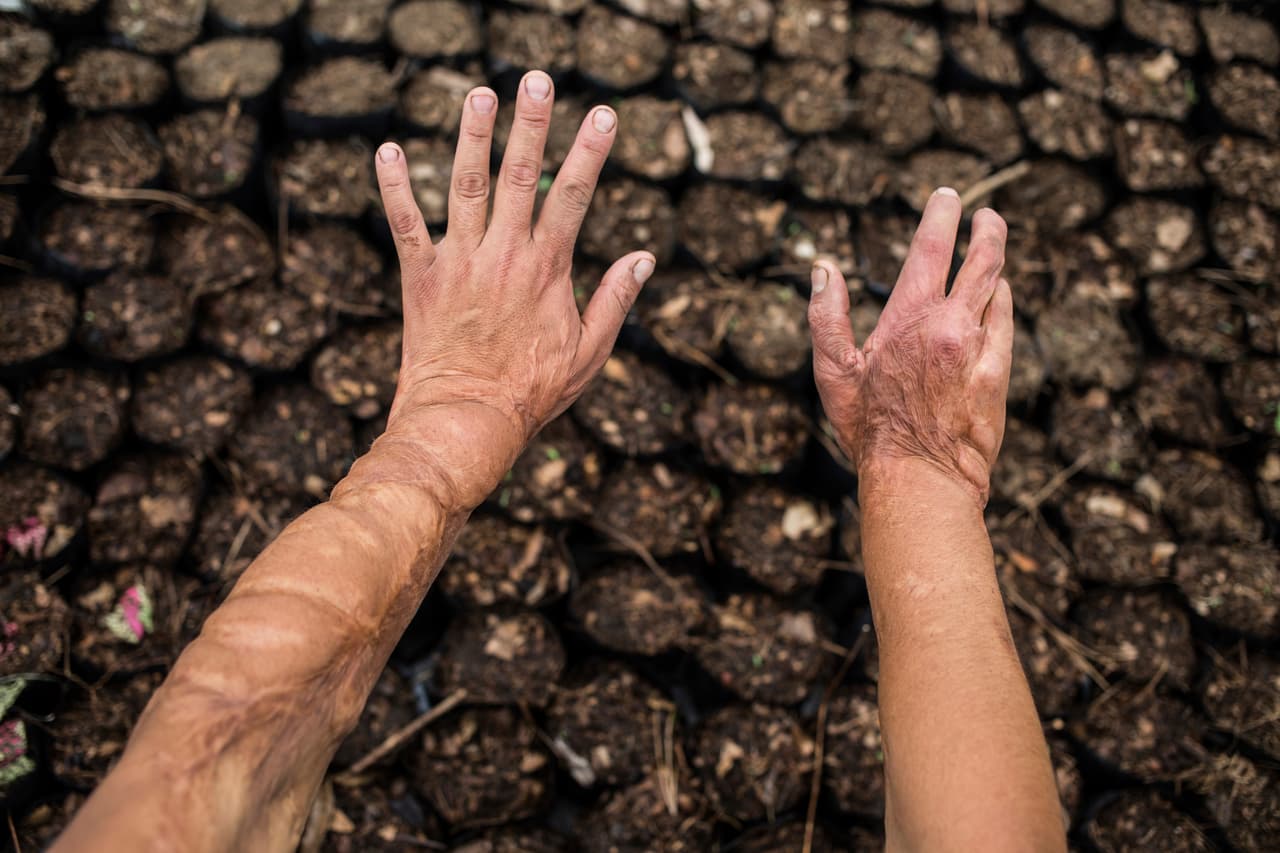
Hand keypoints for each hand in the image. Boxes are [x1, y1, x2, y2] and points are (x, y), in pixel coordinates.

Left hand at [350, 71, 654, 510]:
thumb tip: (644, 258)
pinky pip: (405, 223)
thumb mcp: (588, 353)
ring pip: (465, 184)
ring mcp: (460, 261)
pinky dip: (395, 187)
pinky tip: (388, 149)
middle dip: (531, 124)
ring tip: (479, 93)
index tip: (604, 113)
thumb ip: (615, 301)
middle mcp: (504, 254)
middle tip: (537, 79)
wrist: (465, 422)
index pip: (573, 196)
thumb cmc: (531, 393)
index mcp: (547, 269)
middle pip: (520, 175)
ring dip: (472, 135)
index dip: (590, 152)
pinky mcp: (421, 277)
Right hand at [808, 189, 1012, 506]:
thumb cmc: (871, 428)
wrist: (921, 477)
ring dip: (995, 269)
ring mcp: (982, 347)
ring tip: (989, 259)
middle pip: (984, 259)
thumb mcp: (833, 372)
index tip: (949, 197)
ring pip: (999, 291)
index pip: (933, 248)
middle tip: (986, 216)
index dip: (943, 216)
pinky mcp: (1000, 373)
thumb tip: (823, 268)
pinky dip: (1002, 305)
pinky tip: (998, 302)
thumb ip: (826, 316)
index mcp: (910, 318)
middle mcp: (953, 324)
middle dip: (988, 231)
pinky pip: (1006, 325)